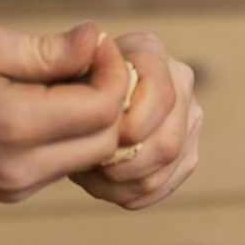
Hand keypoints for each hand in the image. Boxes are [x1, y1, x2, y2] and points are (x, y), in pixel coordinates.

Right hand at [0, 21, 132, 202]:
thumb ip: (45, 50)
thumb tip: (97, 39)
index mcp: (16, 126)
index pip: (105, 106)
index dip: (112, 68)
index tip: (93, 41)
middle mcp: (22, 168)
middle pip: (107, 138)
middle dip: (109, 95)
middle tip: (86, 58)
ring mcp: (14, 187)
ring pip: (86, 156)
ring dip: (89, 117)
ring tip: (60, 76)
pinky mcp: (5, 193)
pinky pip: (58, 165)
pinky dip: (66, 135)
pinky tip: (38, 103)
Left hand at [68, 30, 202, 210]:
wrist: (74, 94)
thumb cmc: (61, 80)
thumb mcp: (56, 66)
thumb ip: (67, 60)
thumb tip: (88, 55)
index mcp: (150, 52)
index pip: (161, 96)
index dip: (132, 127)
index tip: (97, 139)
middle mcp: (180, 81)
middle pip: (167, 142)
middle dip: (123, 165)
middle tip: (87, 165)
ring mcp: (188, 118)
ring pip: (164, 169)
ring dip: (121, 182)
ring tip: (89, 173)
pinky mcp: (186, 152)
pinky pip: (162, 186)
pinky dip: (128, 193)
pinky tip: (102, 183)